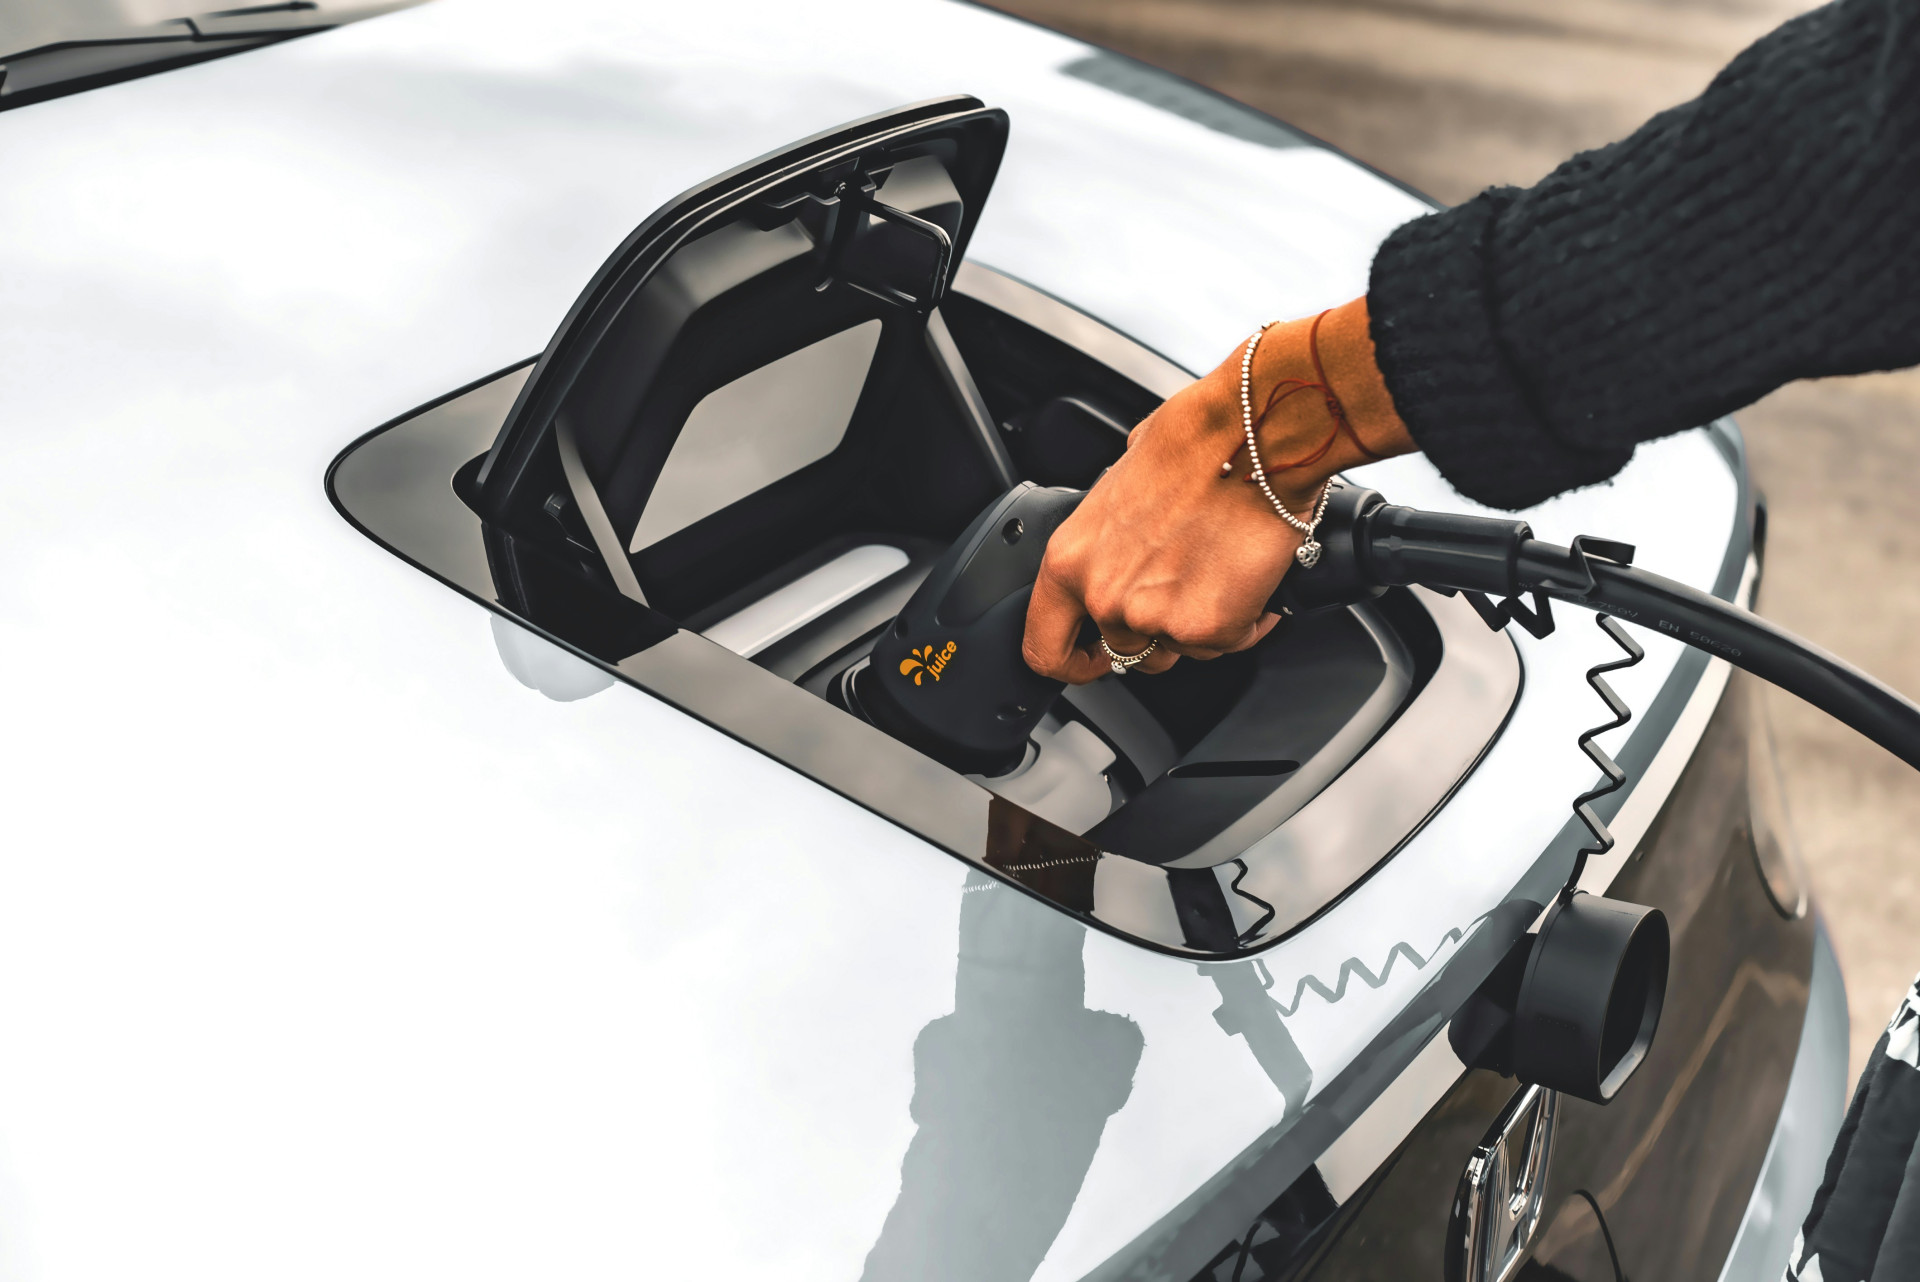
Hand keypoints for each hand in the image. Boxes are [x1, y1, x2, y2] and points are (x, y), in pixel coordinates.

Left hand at [1021, 296, 1413, 683]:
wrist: (1253, 438)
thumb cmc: (1194, 445)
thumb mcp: (1119, 484)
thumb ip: (1109, 538)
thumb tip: (1119, 544)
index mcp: (1071, 560)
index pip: (1045, 647)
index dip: (1073, 662)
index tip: (1092, 658)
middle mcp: (1105, 596)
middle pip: (1126, 652)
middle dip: (1157, 631)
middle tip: (1185, 590)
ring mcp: (1156, 619)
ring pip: (1178, 650)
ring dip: (1199, 623)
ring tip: (1219, 570)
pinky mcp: (1209, 629)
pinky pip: (1226, 643)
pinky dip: (1244, 619)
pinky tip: (1248, 576)